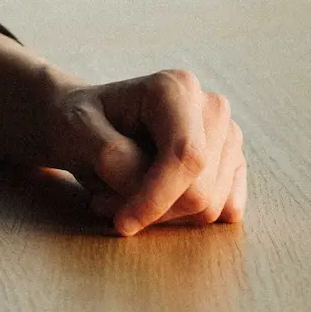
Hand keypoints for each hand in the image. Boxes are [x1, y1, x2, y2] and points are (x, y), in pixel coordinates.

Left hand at [44, 68, 246, 234]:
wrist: (89, 124)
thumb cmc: (80, 123)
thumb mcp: (79, 132)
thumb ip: (113, 156)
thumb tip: (145, 183)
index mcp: (176, 88)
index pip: (186, 156)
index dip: (158, 198)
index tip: (123, 223)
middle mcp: (211, 107)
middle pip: (200, 189)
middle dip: (154, 209)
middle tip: (106, 202)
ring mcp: (227, 136)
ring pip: (211, 207)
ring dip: (162, 215)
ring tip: (122, 196)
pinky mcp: (231, 164)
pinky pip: (222, 211)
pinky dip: (183, 218)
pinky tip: (154, 199)